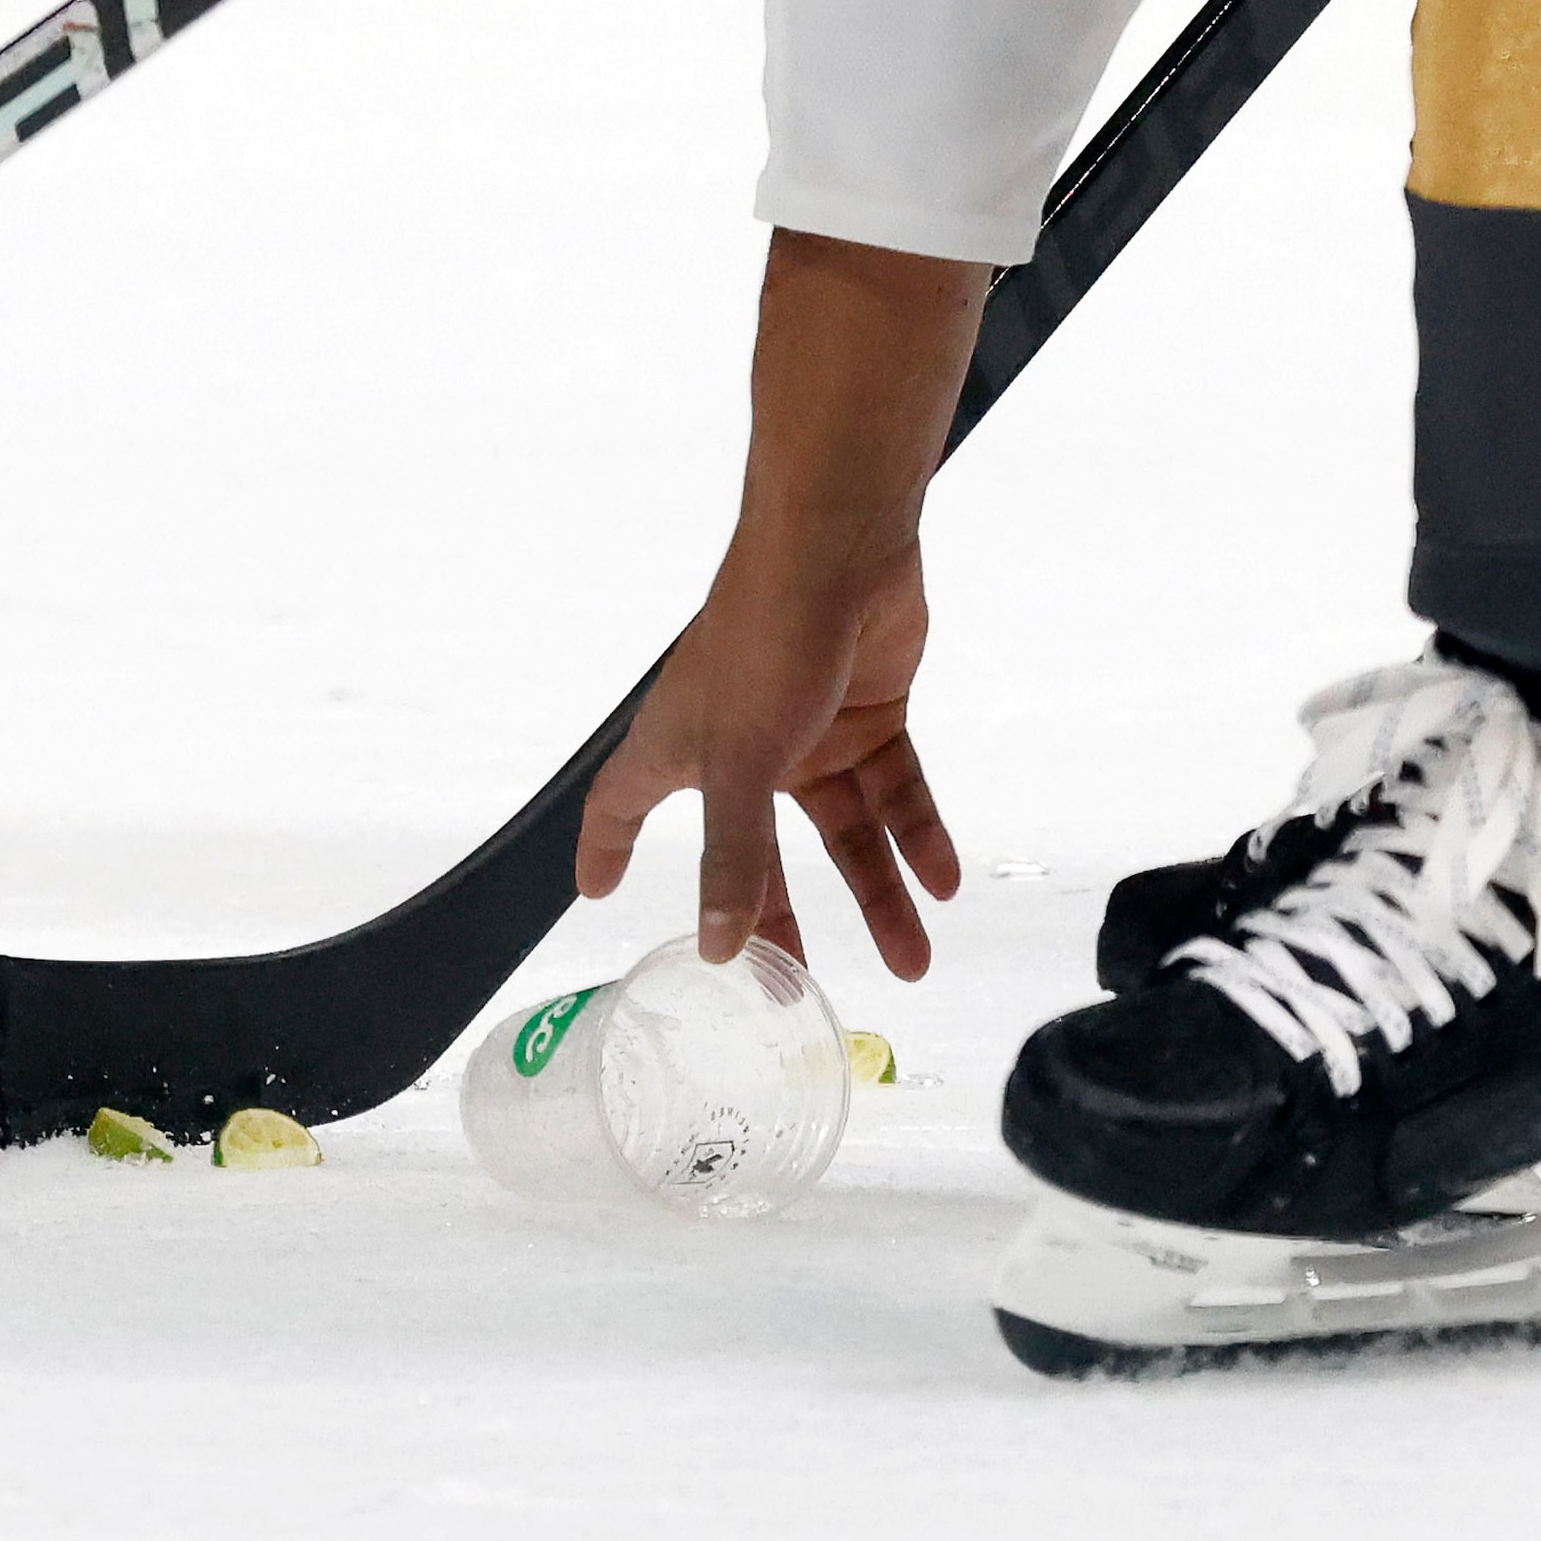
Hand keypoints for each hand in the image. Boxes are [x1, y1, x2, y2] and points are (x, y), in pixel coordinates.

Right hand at [577, 543, 957, 976]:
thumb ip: (733, 856)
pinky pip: (897, 791)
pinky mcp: (872, 714)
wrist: (843, 549)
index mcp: (681, 747)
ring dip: (881, 893)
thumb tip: (719, 945)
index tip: (596, 893)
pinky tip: (944, 882)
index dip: (605, 849)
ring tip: (914, 960)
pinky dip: (921, 835)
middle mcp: (741, 746)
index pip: (620, 807)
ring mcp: (810, 731)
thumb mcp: (740, 763)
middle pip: (757, 852)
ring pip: (848, 833)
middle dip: (783, 919)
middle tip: (799, 991)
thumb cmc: (764, 639)